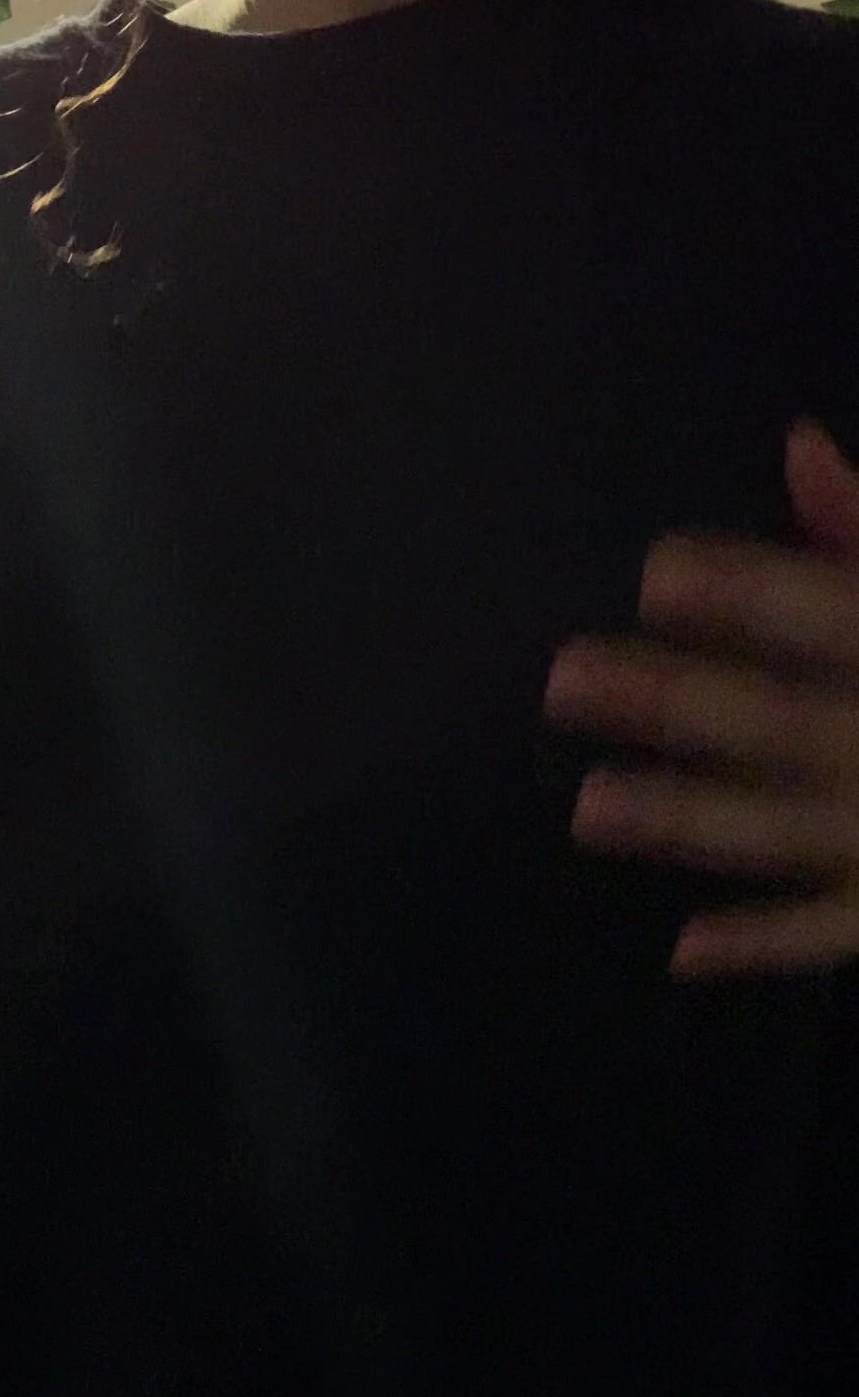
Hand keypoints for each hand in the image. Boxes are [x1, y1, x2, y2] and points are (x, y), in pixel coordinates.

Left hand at [543, 421, 858, 979]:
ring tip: (589, 808)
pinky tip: (682, 950)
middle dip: (676, 703)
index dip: (750, 595)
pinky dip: (764, 944)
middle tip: (565, 682)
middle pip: (780, 721)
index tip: (657, 575)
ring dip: (687, 822)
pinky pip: (831, 932)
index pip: (831, 615)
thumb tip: (796, 446)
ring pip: (784, 830)